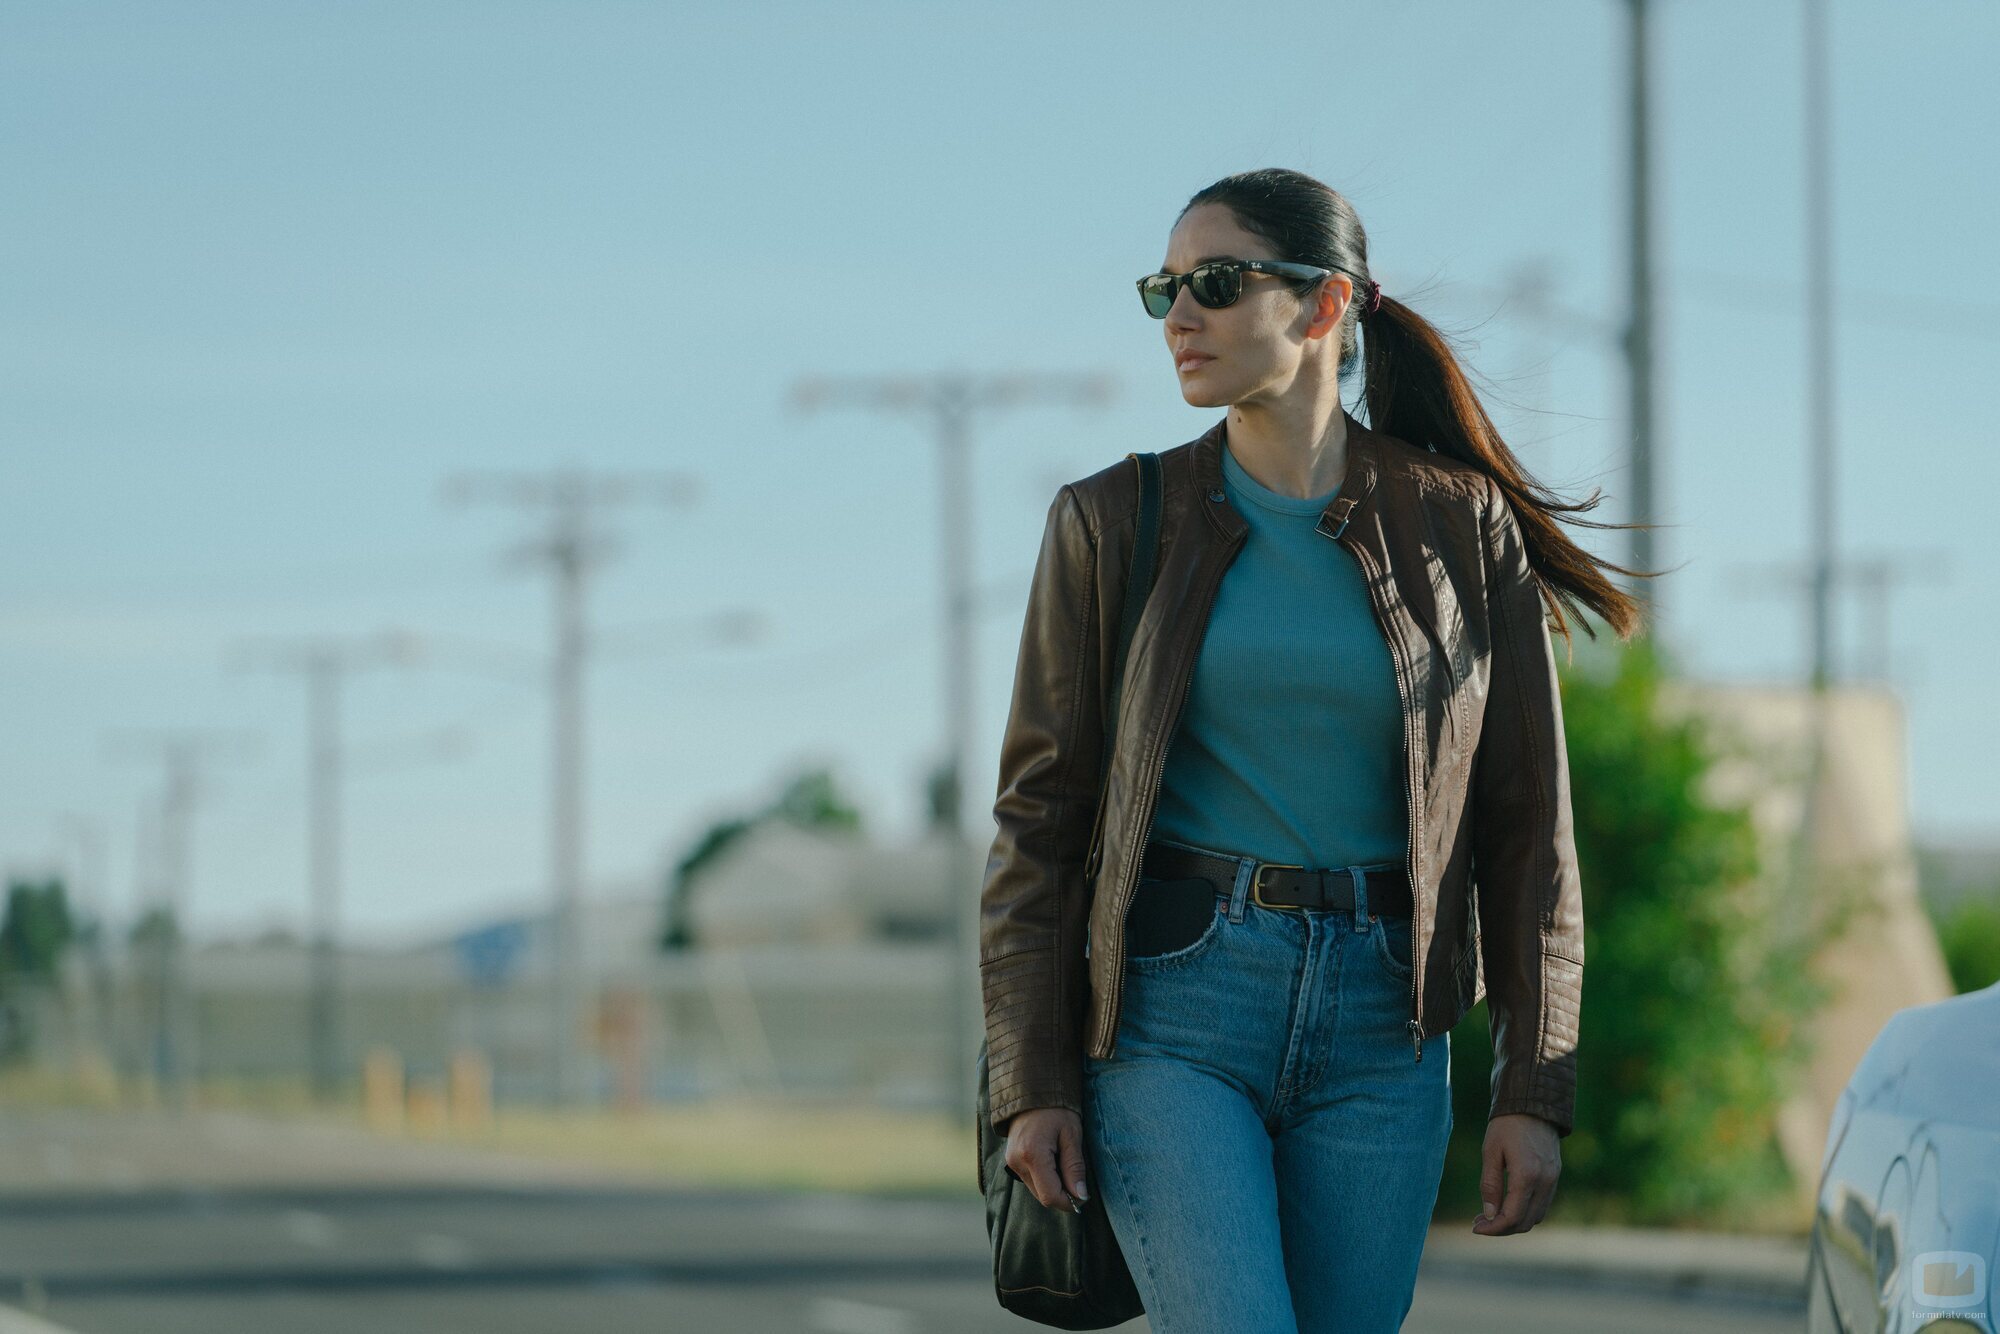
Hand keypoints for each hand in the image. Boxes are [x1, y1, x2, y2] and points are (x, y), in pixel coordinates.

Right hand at [1002, 1107, 1089, 1212]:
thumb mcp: (1072, 1135)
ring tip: (1064, 1162)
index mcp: (1033, 1155)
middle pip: (1043, 1196)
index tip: (1084, 1196)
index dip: (1069, 1202)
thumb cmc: (1056, 1109)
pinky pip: (1031, 1180)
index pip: (1050, 1196)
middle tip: (1077, 1177)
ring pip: (1037, 1190)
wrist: (1032, 1090)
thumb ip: (1075, 1167)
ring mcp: (1011, 1162)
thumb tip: (1081, 1196)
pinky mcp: (1011, 1160)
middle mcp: (1017, 1162)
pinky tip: (1054, 1160)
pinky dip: (1045, 1178)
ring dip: (1054, 1185)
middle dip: (1063, 1194)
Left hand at [1471, 1113, 1560, 1234]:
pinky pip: (1542, 1205)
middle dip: (1501, 1228)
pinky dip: (1525, 1212)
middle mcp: (1545, 1181)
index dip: (1493, 1228)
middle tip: (1479, 1222)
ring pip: (1536, 1217)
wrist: (1533, 1104)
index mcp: (1527, 1175)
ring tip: (1490, 1216)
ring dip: (1514, 1222)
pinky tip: (1506, 1205)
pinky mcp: (1555, 1176)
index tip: (1475, 1227)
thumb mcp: (1490, 1152)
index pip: (1512, 1216)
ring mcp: (1553, 1180)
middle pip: (1525, 1222)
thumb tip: (1489, 1215)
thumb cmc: (1506, 1126)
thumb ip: (1490, 1185)